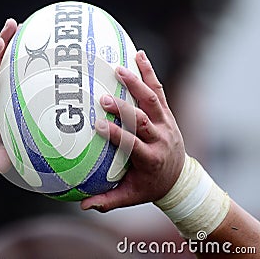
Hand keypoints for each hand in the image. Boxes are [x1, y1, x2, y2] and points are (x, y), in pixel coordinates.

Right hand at [81, 50, 184, 211]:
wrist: (179, 178)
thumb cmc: (150, 186)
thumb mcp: (131, 196)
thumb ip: (107, 201)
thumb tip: (81, 206)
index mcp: (150, 159)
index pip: (133, 144)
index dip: (117, 134)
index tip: (98, 124)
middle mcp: (160, 138)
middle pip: (143, 119)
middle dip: (124, 108)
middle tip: (104, 98)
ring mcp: (166, 123)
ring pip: (153, 100)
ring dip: (137, 83)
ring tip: (119, 68)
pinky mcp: (167, 114)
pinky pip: (159, 91)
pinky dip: (149, 73)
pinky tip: (139, 55)